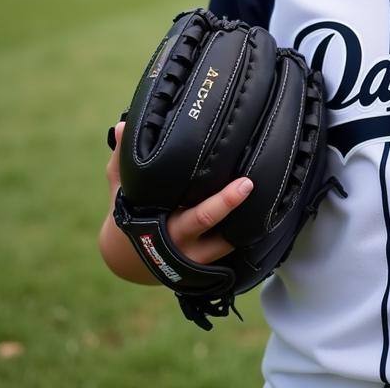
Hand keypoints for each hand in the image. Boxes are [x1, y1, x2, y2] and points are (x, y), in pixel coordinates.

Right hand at [102, 121, 251, 276]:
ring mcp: (197, 258)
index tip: (244, 184)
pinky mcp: (207, 262)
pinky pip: (229, 250)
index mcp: (164, 227)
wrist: (127, 261)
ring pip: (227, 243)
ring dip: (246, 224)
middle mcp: (184, 245)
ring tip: (269, 195)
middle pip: (214, 228)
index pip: (198, 217)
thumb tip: (119, 126)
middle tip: (252, 182)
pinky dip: (244, 234)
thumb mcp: (121, 191)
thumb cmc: (128, 216)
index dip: (222, 203)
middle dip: (233, 205)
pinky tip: (263, 211)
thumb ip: (121, 161)